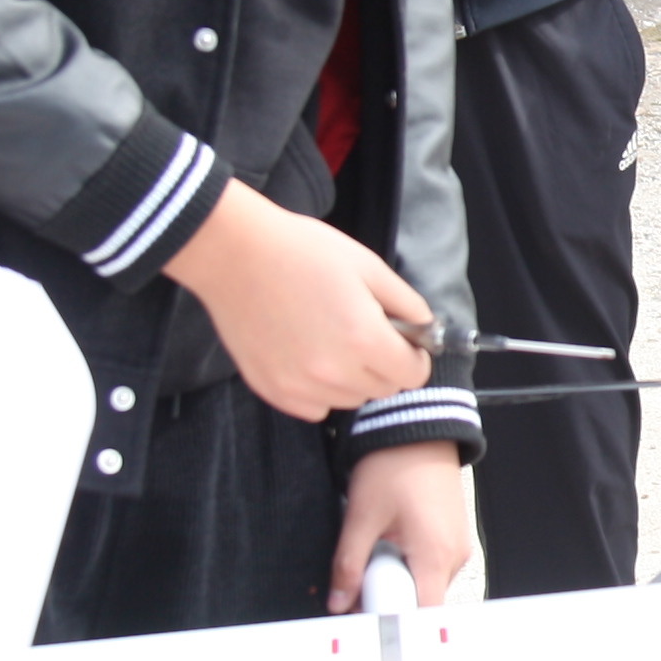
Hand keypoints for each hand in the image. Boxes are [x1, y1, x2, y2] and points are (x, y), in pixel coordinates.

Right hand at [168, 178, 440, 418]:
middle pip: (383, 390)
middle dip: (385, 365)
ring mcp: (300, 386)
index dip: (415, 356)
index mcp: (364, 339)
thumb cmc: (302, 252)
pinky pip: (315, 408)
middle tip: (365, 333)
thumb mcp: (367, 265)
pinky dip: (320, 392)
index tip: (405, 341)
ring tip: (332, 340)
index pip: (413, 375)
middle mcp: (335, 373)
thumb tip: (424, 326)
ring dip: (353, 379)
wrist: (235, 255)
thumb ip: (405, 302)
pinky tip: (307, 357)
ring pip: (350, 400)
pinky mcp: (273, 390)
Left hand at [330, 441, 475, 615]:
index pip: (420, 614)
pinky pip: (432, 565)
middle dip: (388, 594)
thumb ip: (348, 563)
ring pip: (425, 583)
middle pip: (421, 601)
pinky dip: (411, 562)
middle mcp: (454, 556)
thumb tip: (339, 599)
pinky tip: (395, 538)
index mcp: (434, 556)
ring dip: (399, 577)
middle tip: (365, 571)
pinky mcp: (455, 536)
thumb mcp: (361, 516)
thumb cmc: (395, 465)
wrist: (417, 430)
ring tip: (381, 546)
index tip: (367, 612)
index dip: (391, 618)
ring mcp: (458, 546)